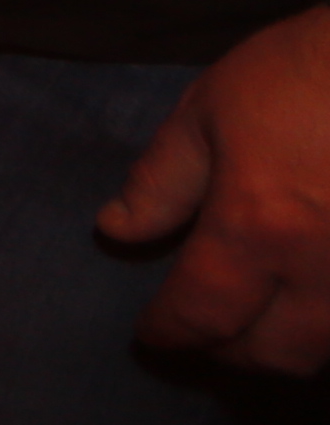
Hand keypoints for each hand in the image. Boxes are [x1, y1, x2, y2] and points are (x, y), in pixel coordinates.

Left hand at [103, 3, 329, 370]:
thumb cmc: (303, 71)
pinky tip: (314, 301)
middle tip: (206, 334)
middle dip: (232, 354)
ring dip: (290, 347)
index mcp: (258, 228)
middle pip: (277, 354)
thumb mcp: (210, 111)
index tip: (151, 334)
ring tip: (261, 323)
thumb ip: (161, 181)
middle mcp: (324, 268)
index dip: (170, 332)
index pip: (202, 313)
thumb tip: (116, 231)